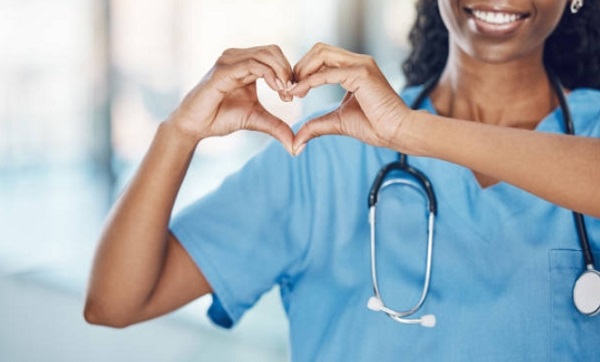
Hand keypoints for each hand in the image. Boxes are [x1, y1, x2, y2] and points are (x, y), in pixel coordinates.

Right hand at [166, 45, 295, 153]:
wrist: (195, 126)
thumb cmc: (221, 118)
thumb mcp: (256, 120)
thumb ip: (276, 126)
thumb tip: (296, 146)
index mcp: (245, 63)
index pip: (274, 55)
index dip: (288, 72)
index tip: (293, 94)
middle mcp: (237, 57)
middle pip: (273, 50)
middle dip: (287, 70)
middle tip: (291, 92)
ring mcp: (229, 61)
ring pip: (265, 54)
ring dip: (281, 72)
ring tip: (285, 92)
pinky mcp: (223, 70)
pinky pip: (252, 64)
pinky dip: (269, 74)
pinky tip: (276, 89)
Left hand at [288, 43, 410, 154]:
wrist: (396, 132)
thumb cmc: (374, 127)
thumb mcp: (337, 123)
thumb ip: (316, 126)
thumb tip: (296, 141)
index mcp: (354, 69)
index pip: (322, 57)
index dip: (303, 71)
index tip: (291, 90)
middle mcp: (358, 62)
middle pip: (319, 50)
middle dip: (300, 67)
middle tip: (288, 88)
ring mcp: (361, 64)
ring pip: (321, 54)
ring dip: (302, 70)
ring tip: (293, 89)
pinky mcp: (361, 74)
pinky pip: (327, 73)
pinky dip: (310, 81)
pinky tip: (299, 92)